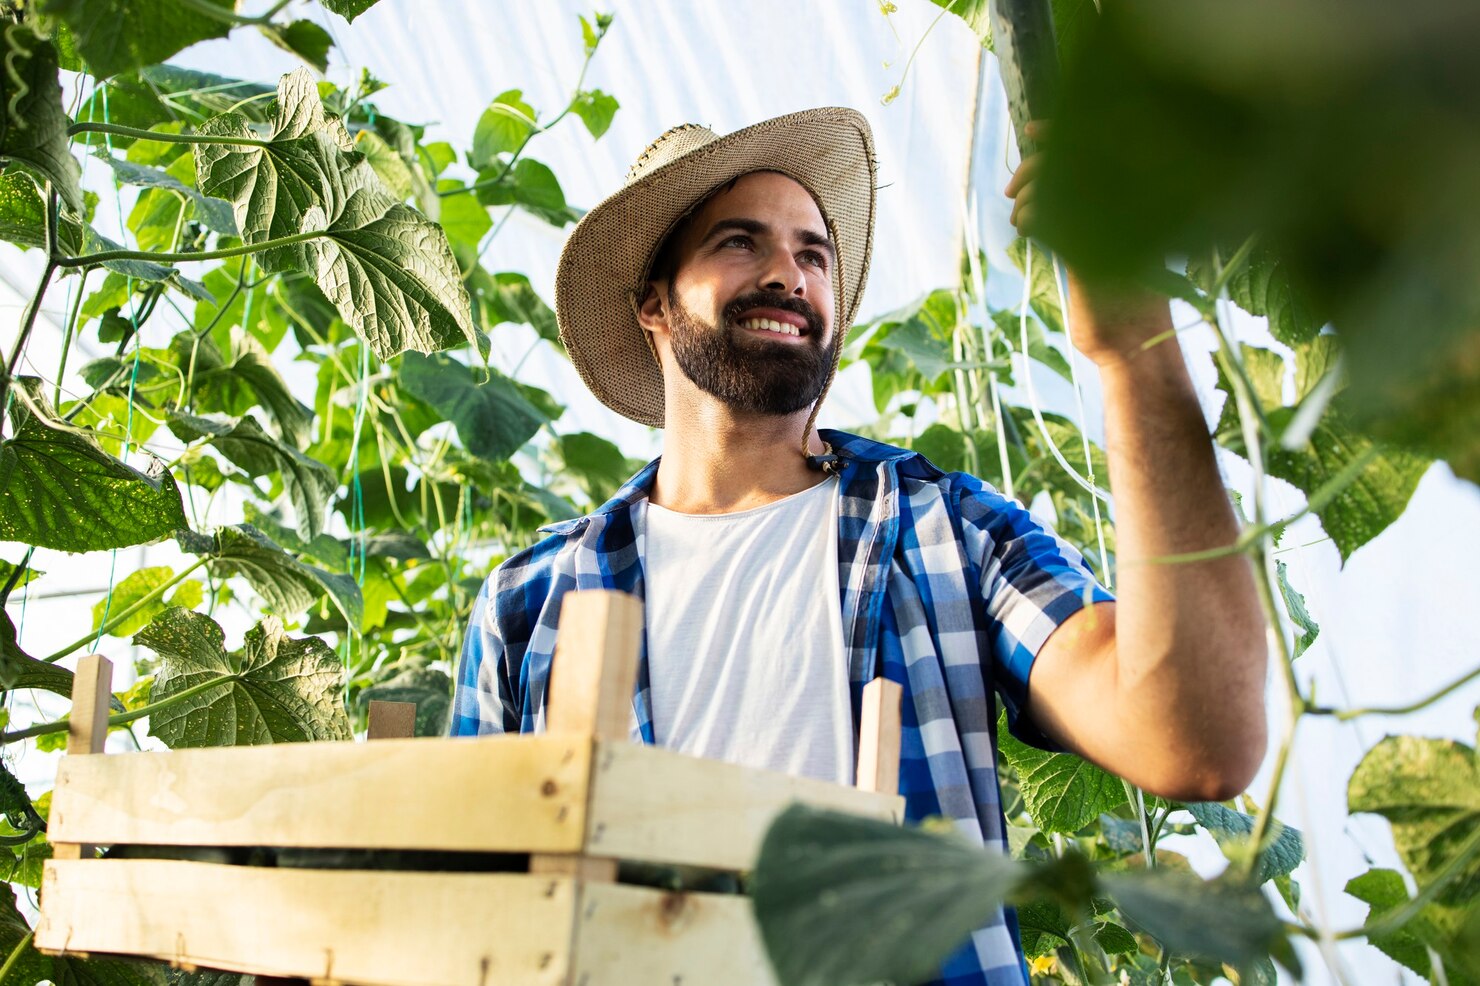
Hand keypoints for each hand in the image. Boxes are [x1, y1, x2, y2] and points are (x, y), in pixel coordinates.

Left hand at [1004, 121, 1174, 367]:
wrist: (1133, 347)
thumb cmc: (1119, 305)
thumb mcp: (1105, 254)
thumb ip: (1088, 221)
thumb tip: (1054, 194)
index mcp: (1134, 203)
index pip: (1095, 150)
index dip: (1060, 134)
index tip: (1032, 131)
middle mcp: (1126, 207)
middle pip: (1071, 161)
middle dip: (1032, 168)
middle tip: (1012, 189)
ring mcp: (1111, 227)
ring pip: (1057, 186)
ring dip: (1027, 196)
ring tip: (1020, 217)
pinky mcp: (1089, 253)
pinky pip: (1051, 216)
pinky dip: (1031, 216)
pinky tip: (1026, 229)